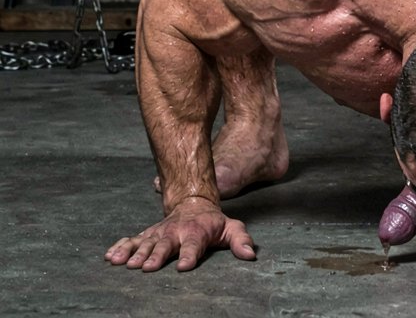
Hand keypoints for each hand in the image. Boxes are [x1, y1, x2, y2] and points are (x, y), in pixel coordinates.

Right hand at [105, 198, 256, 271]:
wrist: (193, 202)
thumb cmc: (213, 222)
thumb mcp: (231, 227)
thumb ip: (241, 240)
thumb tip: (250, 255)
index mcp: (197, 232)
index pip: (194, 245)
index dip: (190, 255)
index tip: (184, 266)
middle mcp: (176, 232)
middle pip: (166, 245)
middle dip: (156, 255)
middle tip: (147, 267)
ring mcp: (160, 233)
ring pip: (146, 242)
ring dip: (135, 252)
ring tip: (124, 263)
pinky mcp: (148, 234)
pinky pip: (132, 240)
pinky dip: (121, 247)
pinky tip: (111, 256)